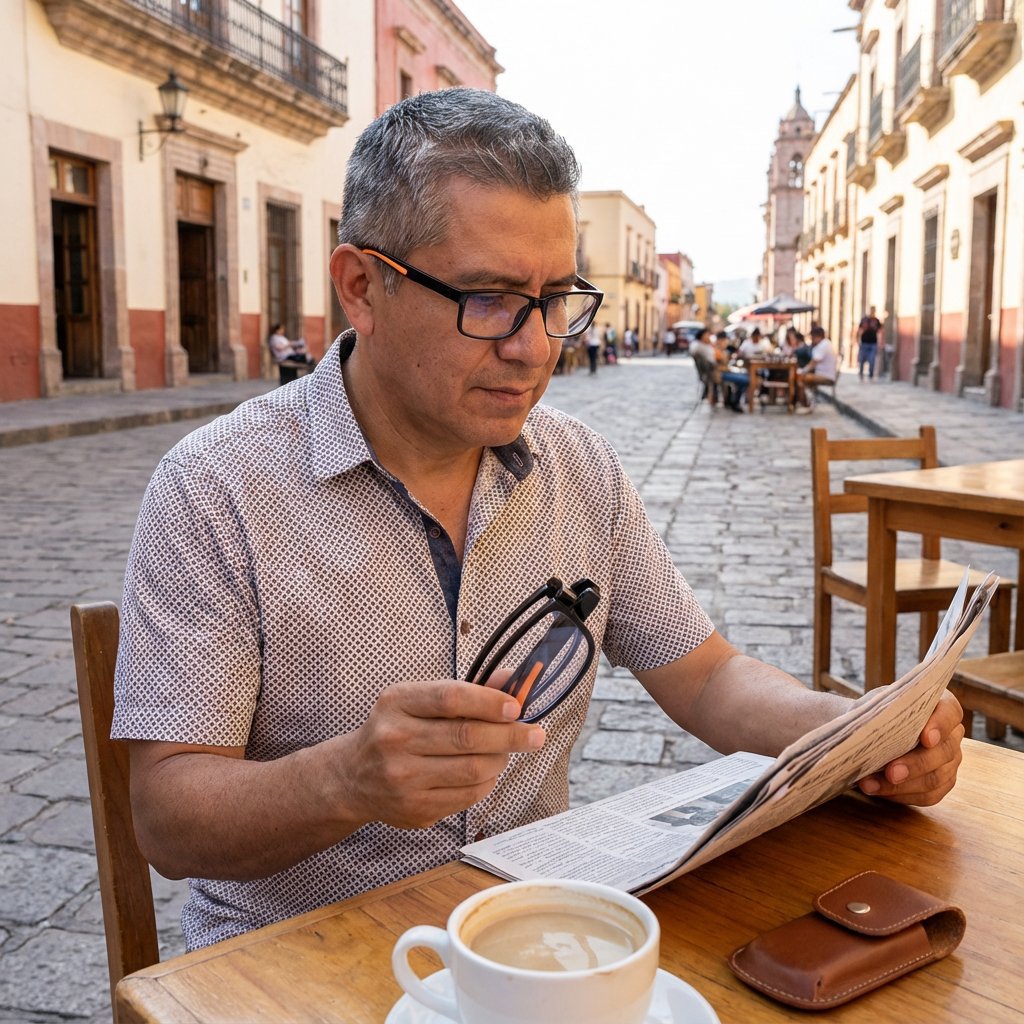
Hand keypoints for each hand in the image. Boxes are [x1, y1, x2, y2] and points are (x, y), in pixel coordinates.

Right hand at [337, 679, 545, 830]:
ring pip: (472, 769)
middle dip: (510, 735)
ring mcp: (402, 778)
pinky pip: (467, 796)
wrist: (353, 776)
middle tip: (536, 734)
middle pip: (467, 736)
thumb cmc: (397, 729)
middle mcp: (394, 739)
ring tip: (507, 751)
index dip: (489, 701)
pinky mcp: (414, 808)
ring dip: (500, 759)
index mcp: (397, 702)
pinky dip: (487, 782)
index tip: (516, 707)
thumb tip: (513, 680)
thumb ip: (466, 691)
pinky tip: (489, 771)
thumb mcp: (419, 700)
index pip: (450, 698)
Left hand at [856, 690, 964, 804]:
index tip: (925, 738)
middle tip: (890, 772)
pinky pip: (928, 795)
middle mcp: (952, 735)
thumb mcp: (880, 705)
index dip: (940, 725)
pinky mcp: (942, 784)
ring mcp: (950, 762)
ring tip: (870, 784)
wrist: (873, 732)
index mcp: (942, 706)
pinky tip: (877, 790)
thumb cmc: (879, 714)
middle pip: (943, 752)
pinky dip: (900, 795)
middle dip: (915, 764)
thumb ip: (885, 711)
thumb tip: (872, 728)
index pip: (950, 712)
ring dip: (901, 785)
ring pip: (935, 778)